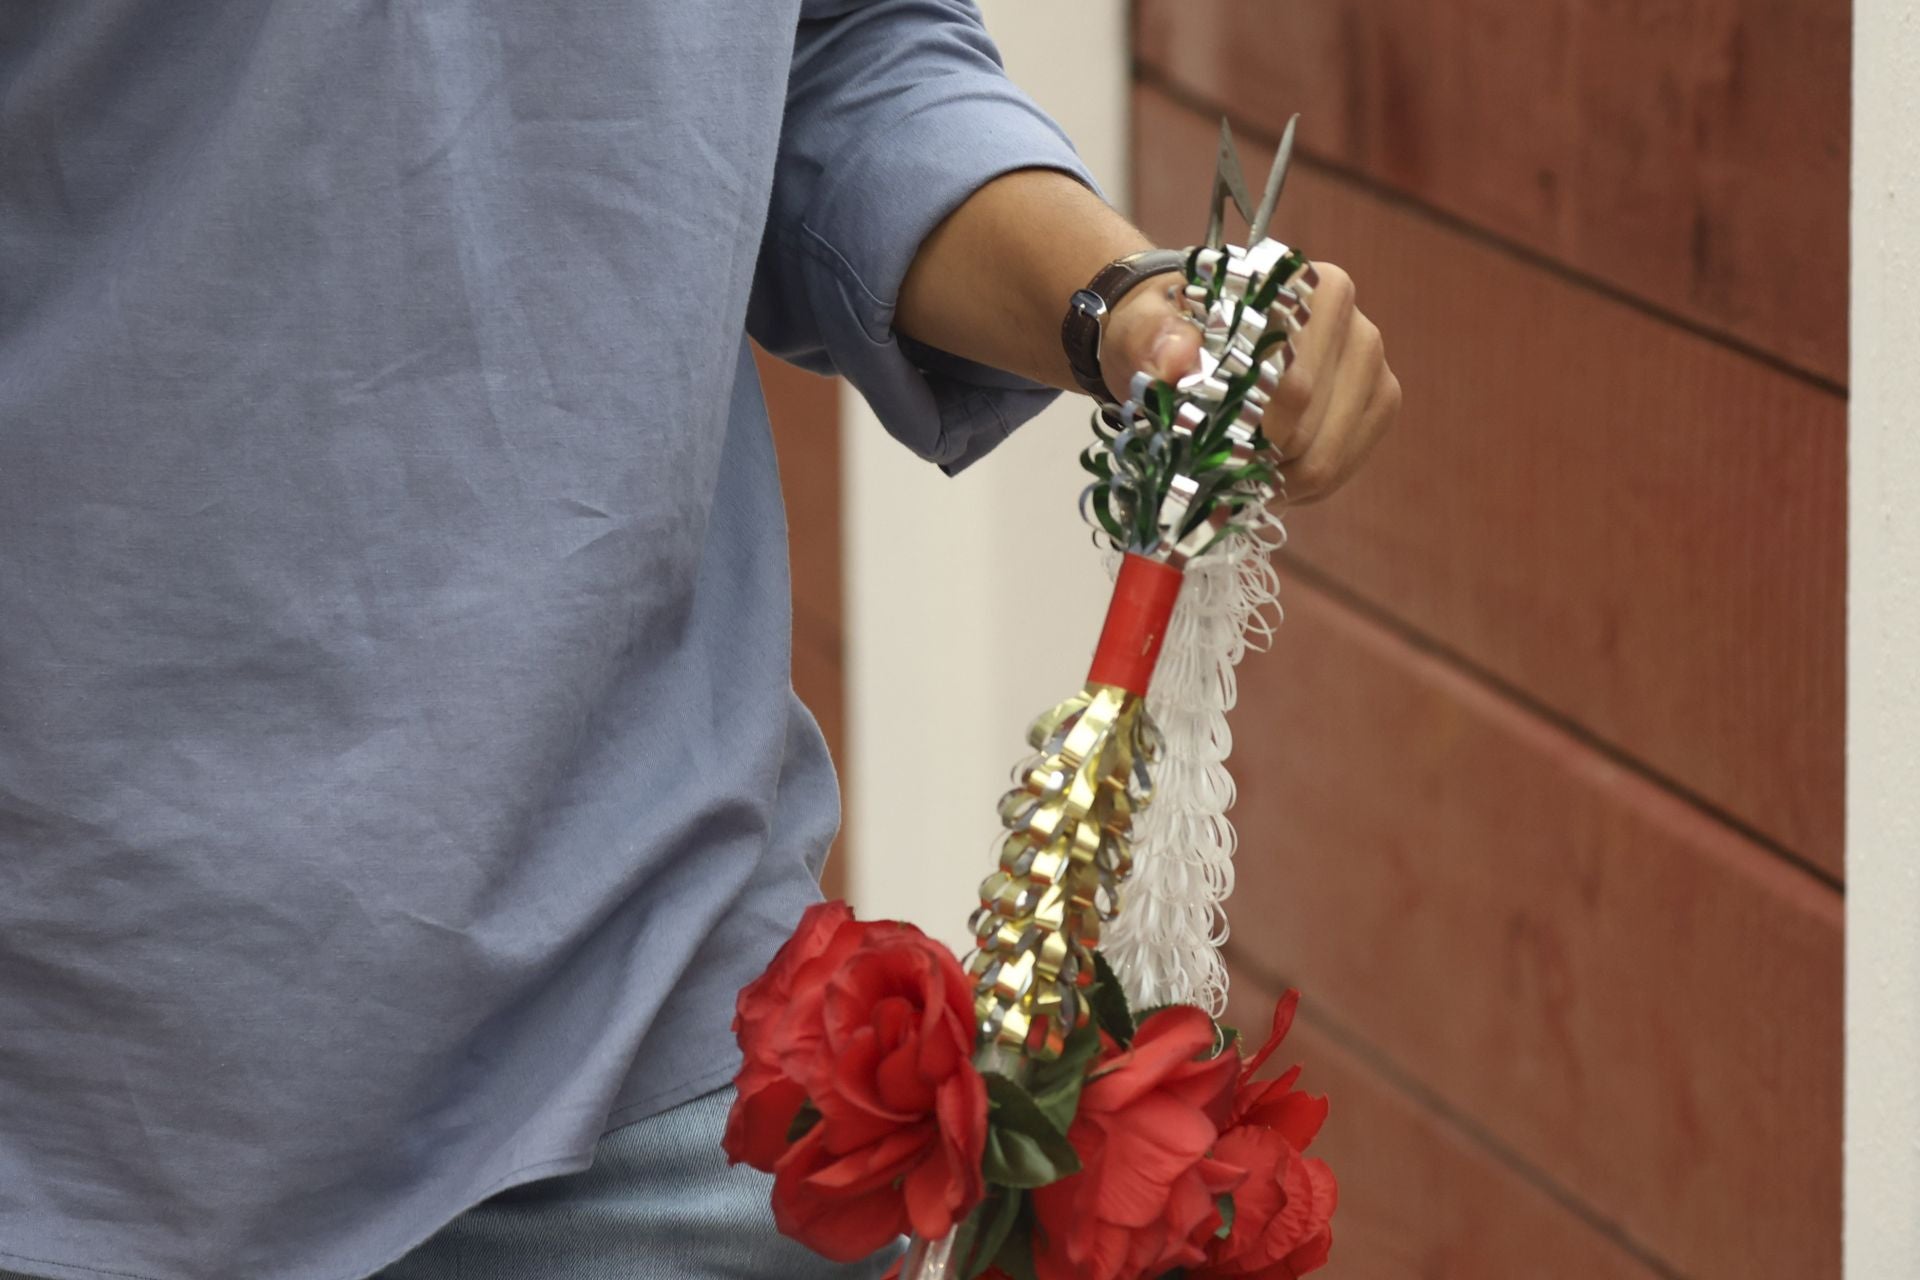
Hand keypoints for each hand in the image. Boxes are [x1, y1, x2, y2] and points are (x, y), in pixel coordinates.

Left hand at [1099, 261, 1399, 503]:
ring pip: (1330, 454)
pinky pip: (1346, 465)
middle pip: (1310, 426)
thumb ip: (1150, 338)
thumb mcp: (1140, 330)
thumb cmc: (1166, 334)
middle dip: (1258, 461)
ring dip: (1279, 479)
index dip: (1246, 433)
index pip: (1289, 389)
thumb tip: (1176, 360)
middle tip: (1215, 467)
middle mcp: (1350, 319)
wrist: (1189, 339)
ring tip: (1239, 472)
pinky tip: (1271, 473)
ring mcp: (1372, 363)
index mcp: (1299, 289)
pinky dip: (1303, 484)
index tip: (1206, 445)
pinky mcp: (1380, 400)